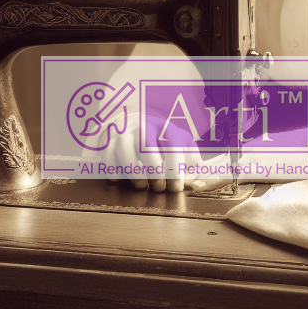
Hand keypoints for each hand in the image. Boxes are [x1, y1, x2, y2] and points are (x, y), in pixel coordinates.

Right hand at [95, 112, 230, 192]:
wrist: (135, 120)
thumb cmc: (163, 139)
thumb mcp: (181, 143)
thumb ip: (192, 158)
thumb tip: (201, 178)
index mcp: (165, 127)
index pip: (172, 146)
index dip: (175, 169)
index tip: (176, 188)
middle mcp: (143, 126)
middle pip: (147, 146)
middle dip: (154, 171)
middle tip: (159, 188)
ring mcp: (124, 131)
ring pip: (124, 148)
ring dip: (133, 170)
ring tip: (141, 186)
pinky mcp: (107, 139)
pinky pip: (106, 153)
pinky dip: (112, 168)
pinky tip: (120, 181)